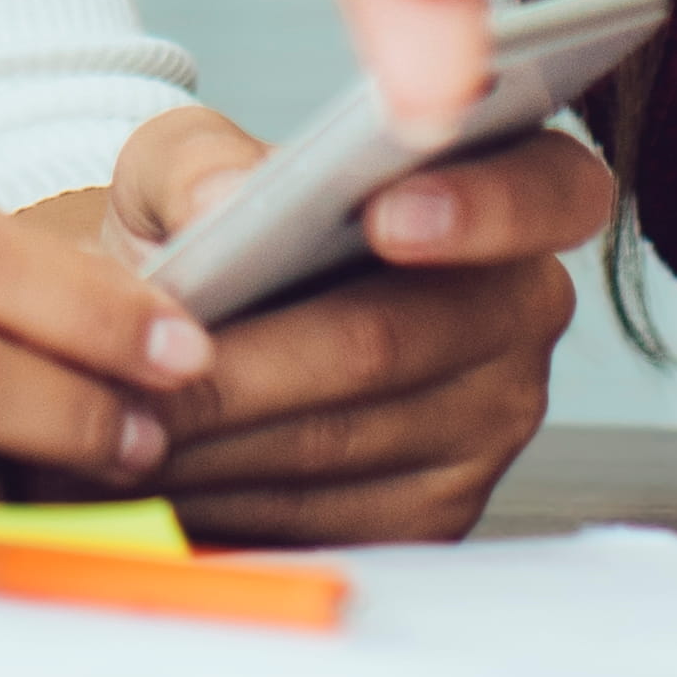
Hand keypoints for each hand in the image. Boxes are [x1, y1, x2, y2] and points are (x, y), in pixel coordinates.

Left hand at [73, 108, 597, 543]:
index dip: (479, 207)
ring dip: (223, 437)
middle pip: (390, 341)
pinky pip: (326, 514)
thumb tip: (223, 203)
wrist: (191, 329)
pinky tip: (162, 473)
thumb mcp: (189, 162)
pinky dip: (231, 497)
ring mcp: (491, 424)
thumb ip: (201, 161)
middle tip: (148, 361)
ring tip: (124, 416)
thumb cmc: (213, 227)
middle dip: (254, 359)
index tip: (382, 217)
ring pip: (343, 438)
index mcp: (507, 189)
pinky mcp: (438, 515)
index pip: (552, 190)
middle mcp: (521, 311)